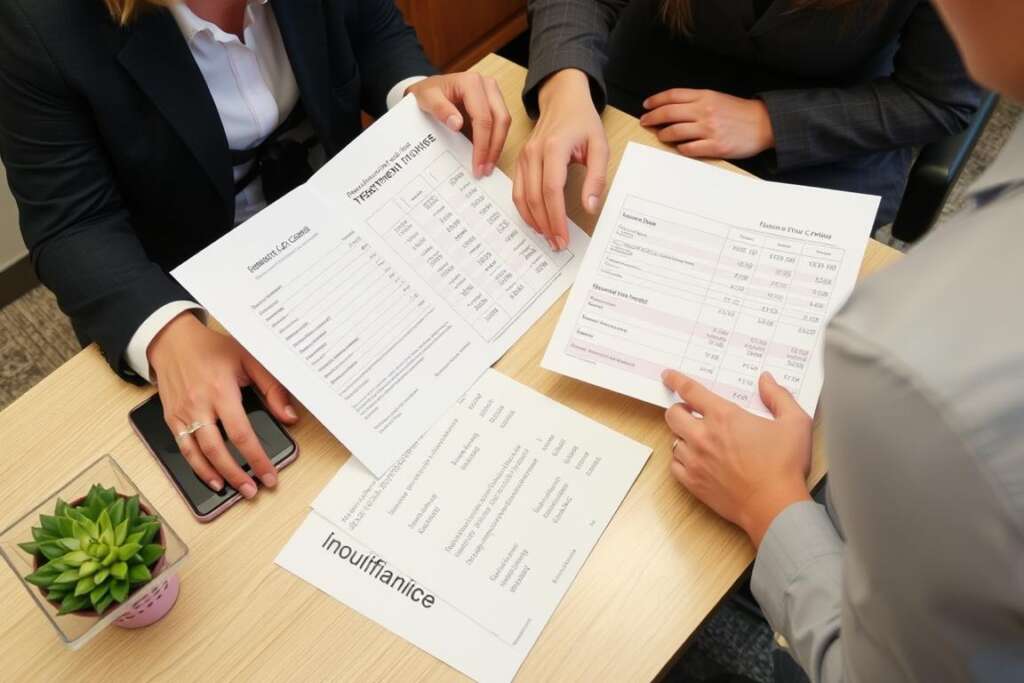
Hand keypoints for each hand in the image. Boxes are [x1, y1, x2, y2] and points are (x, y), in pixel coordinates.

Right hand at [147, 313, 298, 497]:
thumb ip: (272, 388)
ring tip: (233, 490)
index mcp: (221, 391)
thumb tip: (289, 416)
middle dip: (237, 474)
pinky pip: (183, 448)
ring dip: (215, 475)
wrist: (172, 341)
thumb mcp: (248, 359)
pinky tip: (210, 477)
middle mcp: (199, 405)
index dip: (256, 458)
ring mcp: (182, 414)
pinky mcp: (171, 418)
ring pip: (197, 454)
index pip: (241, 433)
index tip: (269, 475)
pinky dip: (196, 466)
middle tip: (253, 490)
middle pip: (218, 450)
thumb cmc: (213, 349)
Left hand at [408, 72, 510, 178]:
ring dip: (497, 147)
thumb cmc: (428, 92)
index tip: (477, 164)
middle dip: (494, 148)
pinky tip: (487, 157)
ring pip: (504, 123)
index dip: (482, 144)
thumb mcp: (426, 98)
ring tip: (487, 167)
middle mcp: (487, 86)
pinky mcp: (494, 104)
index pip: (483, 117)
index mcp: (472, 83)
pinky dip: (495, 142)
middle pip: (500, 119)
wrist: (430, 89)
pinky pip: (500, 125)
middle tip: (485, 170)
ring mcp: (493, 94)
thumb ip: (440, 109)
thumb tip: (457, 124)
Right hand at [514, 68, 608, 250]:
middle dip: (546, 225)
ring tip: (547, 237)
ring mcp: (524, 157)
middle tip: (557, 244)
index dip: (557, 218)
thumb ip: (596, 177)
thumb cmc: (583, 122)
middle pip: (535, 198)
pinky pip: (518, 190)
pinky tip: (536, 221)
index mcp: (553, 148)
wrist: (563, 99)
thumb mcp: (600, 146)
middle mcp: (534, 153)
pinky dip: (525, 209)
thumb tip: (590, 206)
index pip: (552, 191)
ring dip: (533, 220)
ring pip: (523, 196)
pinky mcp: (520, 161)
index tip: (564, 237)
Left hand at [640, 89, 774, 158]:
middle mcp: (705, 111)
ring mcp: (709, 130)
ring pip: (675, 132)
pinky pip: (689, 149)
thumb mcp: (717, 98)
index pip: (673, 96)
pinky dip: (680, 148)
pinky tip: (679, 147)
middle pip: (669, 113)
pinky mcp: (715, 147)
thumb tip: (672, 108)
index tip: (647, 106)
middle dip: (652, 118)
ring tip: (660, 135)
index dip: (656, 100)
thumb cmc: (740, 112)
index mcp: (705, 96)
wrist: (764, 124)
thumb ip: (696, 101)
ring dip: (663, 134)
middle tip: (646, 121)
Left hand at [662, 369, 811, 546]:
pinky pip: (674, 465)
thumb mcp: (795, 422)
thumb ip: (778, 396)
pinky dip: (680, 459)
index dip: (676, 380)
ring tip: (698, 438)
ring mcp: (695, 460)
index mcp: (724, 416)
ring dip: (682, 435)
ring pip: (673, 440)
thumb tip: (766, 380)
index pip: (690, 391)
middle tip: (690, 412)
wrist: (775, 507)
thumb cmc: (785, 466)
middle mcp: (703, 436)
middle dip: (679, 409)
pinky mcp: (693, 482)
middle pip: (673, 414)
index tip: (668, 376)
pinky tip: (694, 459)